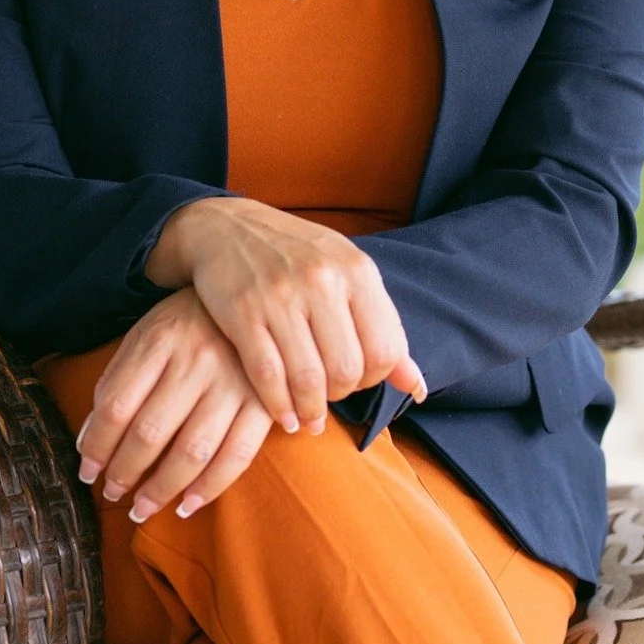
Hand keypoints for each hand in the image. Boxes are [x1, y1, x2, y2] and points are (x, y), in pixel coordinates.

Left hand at [75, 287, 273, 520]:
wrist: (253, 298)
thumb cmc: (186, 325)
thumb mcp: (144, 336)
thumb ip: (116, 382)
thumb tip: (90, 442)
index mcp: (159, 340)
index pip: (116, 405)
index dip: (97, 446)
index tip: (87, 471)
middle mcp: (196, 361)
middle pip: (150, 432)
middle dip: (124, 472)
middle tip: (112, 493)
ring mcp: (233, 382)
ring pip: (192, 451)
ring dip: (161, 489)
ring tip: (140, 509)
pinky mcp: (264, 403)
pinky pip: (236, 456)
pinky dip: (210, 488)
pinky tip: (188, 505)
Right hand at [144, 196, 427, 433]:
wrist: (227, 226)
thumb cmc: (296, 255)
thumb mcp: (347, 274)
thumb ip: (383, 326)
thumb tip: (417, 387)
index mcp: (356, 270)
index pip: (385, 350)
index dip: (375, 379)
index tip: (357, 380)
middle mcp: (322, 280)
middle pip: (347, 370)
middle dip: (341, 395)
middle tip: (329, 396)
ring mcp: (280, 295)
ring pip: (308, 379)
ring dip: (311, 410)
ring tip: (308, 417)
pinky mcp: (243, 312)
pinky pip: (267, 376)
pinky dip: (278, 406)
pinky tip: (284, 415)